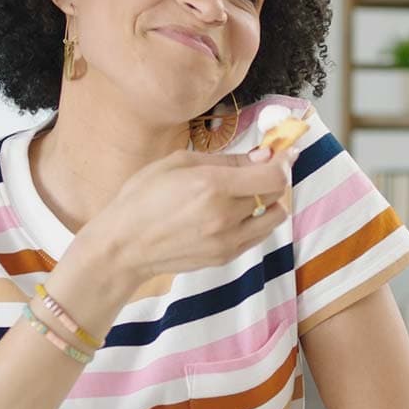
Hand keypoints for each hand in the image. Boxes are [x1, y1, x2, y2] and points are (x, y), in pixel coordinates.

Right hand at [89, 144, 297, 282]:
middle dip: (273, 176)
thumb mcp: (178, 163)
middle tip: (261, 168)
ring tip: (247, 194)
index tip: (284, 152)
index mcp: (211, 186)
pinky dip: (256, 221)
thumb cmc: (142, 198)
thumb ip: (224, 160)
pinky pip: (258, 235)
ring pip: (273, 217)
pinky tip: (235, 213)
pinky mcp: (225, 256)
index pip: (274, 176)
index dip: (285, 161)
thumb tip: (261, 156)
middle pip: (275, 193)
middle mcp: (225, 216)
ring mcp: (227, 240)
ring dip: (269, 201)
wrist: (123, 246)